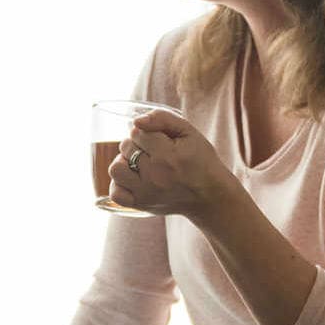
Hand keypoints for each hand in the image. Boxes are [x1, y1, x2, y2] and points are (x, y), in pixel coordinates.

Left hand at [105, 108, 238, 218]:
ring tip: (139, 163)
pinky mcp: (141, 205)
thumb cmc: (200, 161)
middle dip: (136, 144)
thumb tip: (136, 121)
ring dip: (124, 162)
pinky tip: (133, 179)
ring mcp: (146, 192)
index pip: (137, 132)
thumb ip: (163, 119)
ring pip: (116, 168)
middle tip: (153, 151)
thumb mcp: (189, 133)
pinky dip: (120, 184)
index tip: (159, 139)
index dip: (146, 131)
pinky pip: (116, 193)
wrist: (209, 196)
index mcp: (169, 155)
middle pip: (126, 147)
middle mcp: (155, 175)